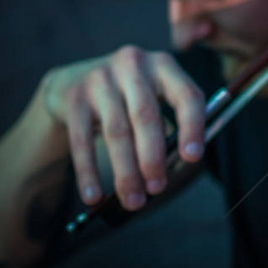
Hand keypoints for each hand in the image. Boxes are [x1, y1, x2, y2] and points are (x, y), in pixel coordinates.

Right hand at [42, 46, 205, 209]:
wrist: (74, 81)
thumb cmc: (130, 98)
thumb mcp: (154, 98)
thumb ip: (171, 126)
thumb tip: (180, 166)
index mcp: (164, 66)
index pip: (186, 95)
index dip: (192, 126)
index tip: (193, 157)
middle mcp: (133, 65)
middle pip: (146, 116)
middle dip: (153, 158)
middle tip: (158, 189)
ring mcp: (100, 78)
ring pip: (116, 132)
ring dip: (126, 172)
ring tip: (133, 201)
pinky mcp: (73, 97)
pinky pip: (82, 141)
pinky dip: (89, 172)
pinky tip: (95, 196)